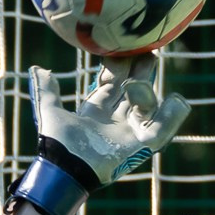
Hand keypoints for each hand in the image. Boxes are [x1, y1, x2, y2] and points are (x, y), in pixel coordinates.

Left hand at [32, 56, 190, 186]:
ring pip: (146, 105)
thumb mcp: (50, 112)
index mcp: (95, 112)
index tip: (123, 46)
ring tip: (151, 63)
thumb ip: (46, 91)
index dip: (118, 65)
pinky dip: (171, 117)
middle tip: (147, 48)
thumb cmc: (57, 145)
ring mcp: (128, 134)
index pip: (112, 83)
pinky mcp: (140, 147)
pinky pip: (162, 130)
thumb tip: (37, 69)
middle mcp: (114, 122)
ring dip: (147, 86)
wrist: (64, 168)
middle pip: (132, 91)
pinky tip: (176, 99)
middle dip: (139, 70)